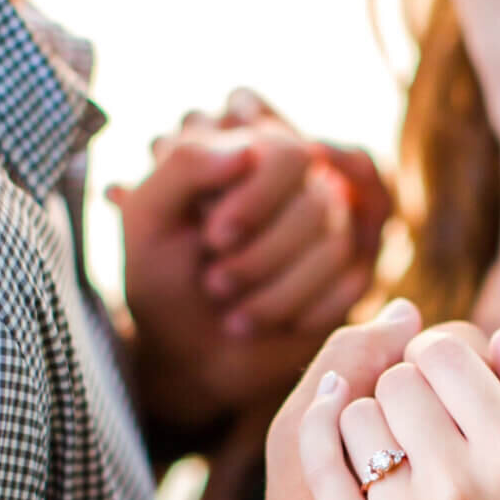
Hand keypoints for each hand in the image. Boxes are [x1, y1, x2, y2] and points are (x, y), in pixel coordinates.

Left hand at [110, 93, 391, 431]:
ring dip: (277, 295)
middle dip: (260, 257)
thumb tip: (250, 150)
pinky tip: (263, 326)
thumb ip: (185, 166)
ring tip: (232, 318)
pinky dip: (303, 315)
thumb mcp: (149, 217)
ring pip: (336, 248)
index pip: (290, 154)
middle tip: (213, 285)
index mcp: (252, 158)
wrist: (180, 349)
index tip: (213, 238)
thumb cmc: (161, 277)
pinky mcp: (342, 279)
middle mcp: (297, 189)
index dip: (258, 197)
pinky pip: (351, 286)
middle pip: (317, 204)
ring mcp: (326, 235)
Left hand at [298, 325, 499, 499]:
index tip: (454, 375)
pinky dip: (324, 430)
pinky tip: (335, 419)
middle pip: (402, 379)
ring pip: (359, 415)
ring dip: (375, 413)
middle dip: (413, 382)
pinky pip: (325, 465)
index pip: (450, 353)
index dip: (447, 352)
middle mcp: (460, 487)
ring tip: (402, 440)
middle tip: (430, 411)